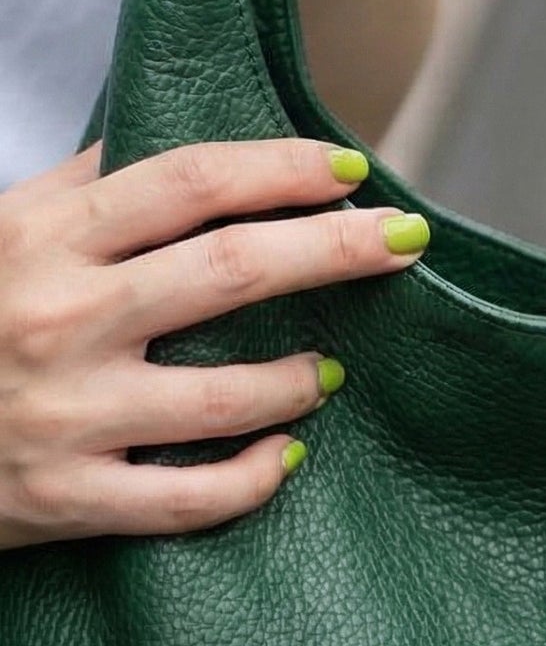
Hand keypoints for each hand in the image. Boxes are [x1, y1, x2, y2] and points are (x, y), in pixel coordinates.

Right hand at [0, 141, 429, 550]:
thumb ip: (77, 189)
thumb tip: (178, 145)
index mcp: (39, 240)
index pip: (189, 184)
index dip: (282, 169)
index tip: (354, 168)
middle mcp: (58, 320)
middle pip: (231, 271)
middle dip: (337, 248)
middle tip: (406, 238)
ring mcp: (66, 417)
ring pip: (229, 395)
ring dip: (300, 379)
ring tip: (331, 368)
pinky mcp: (67, 500)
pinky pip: (192, 499)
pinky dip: (255, 477)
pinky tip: (288, 455)